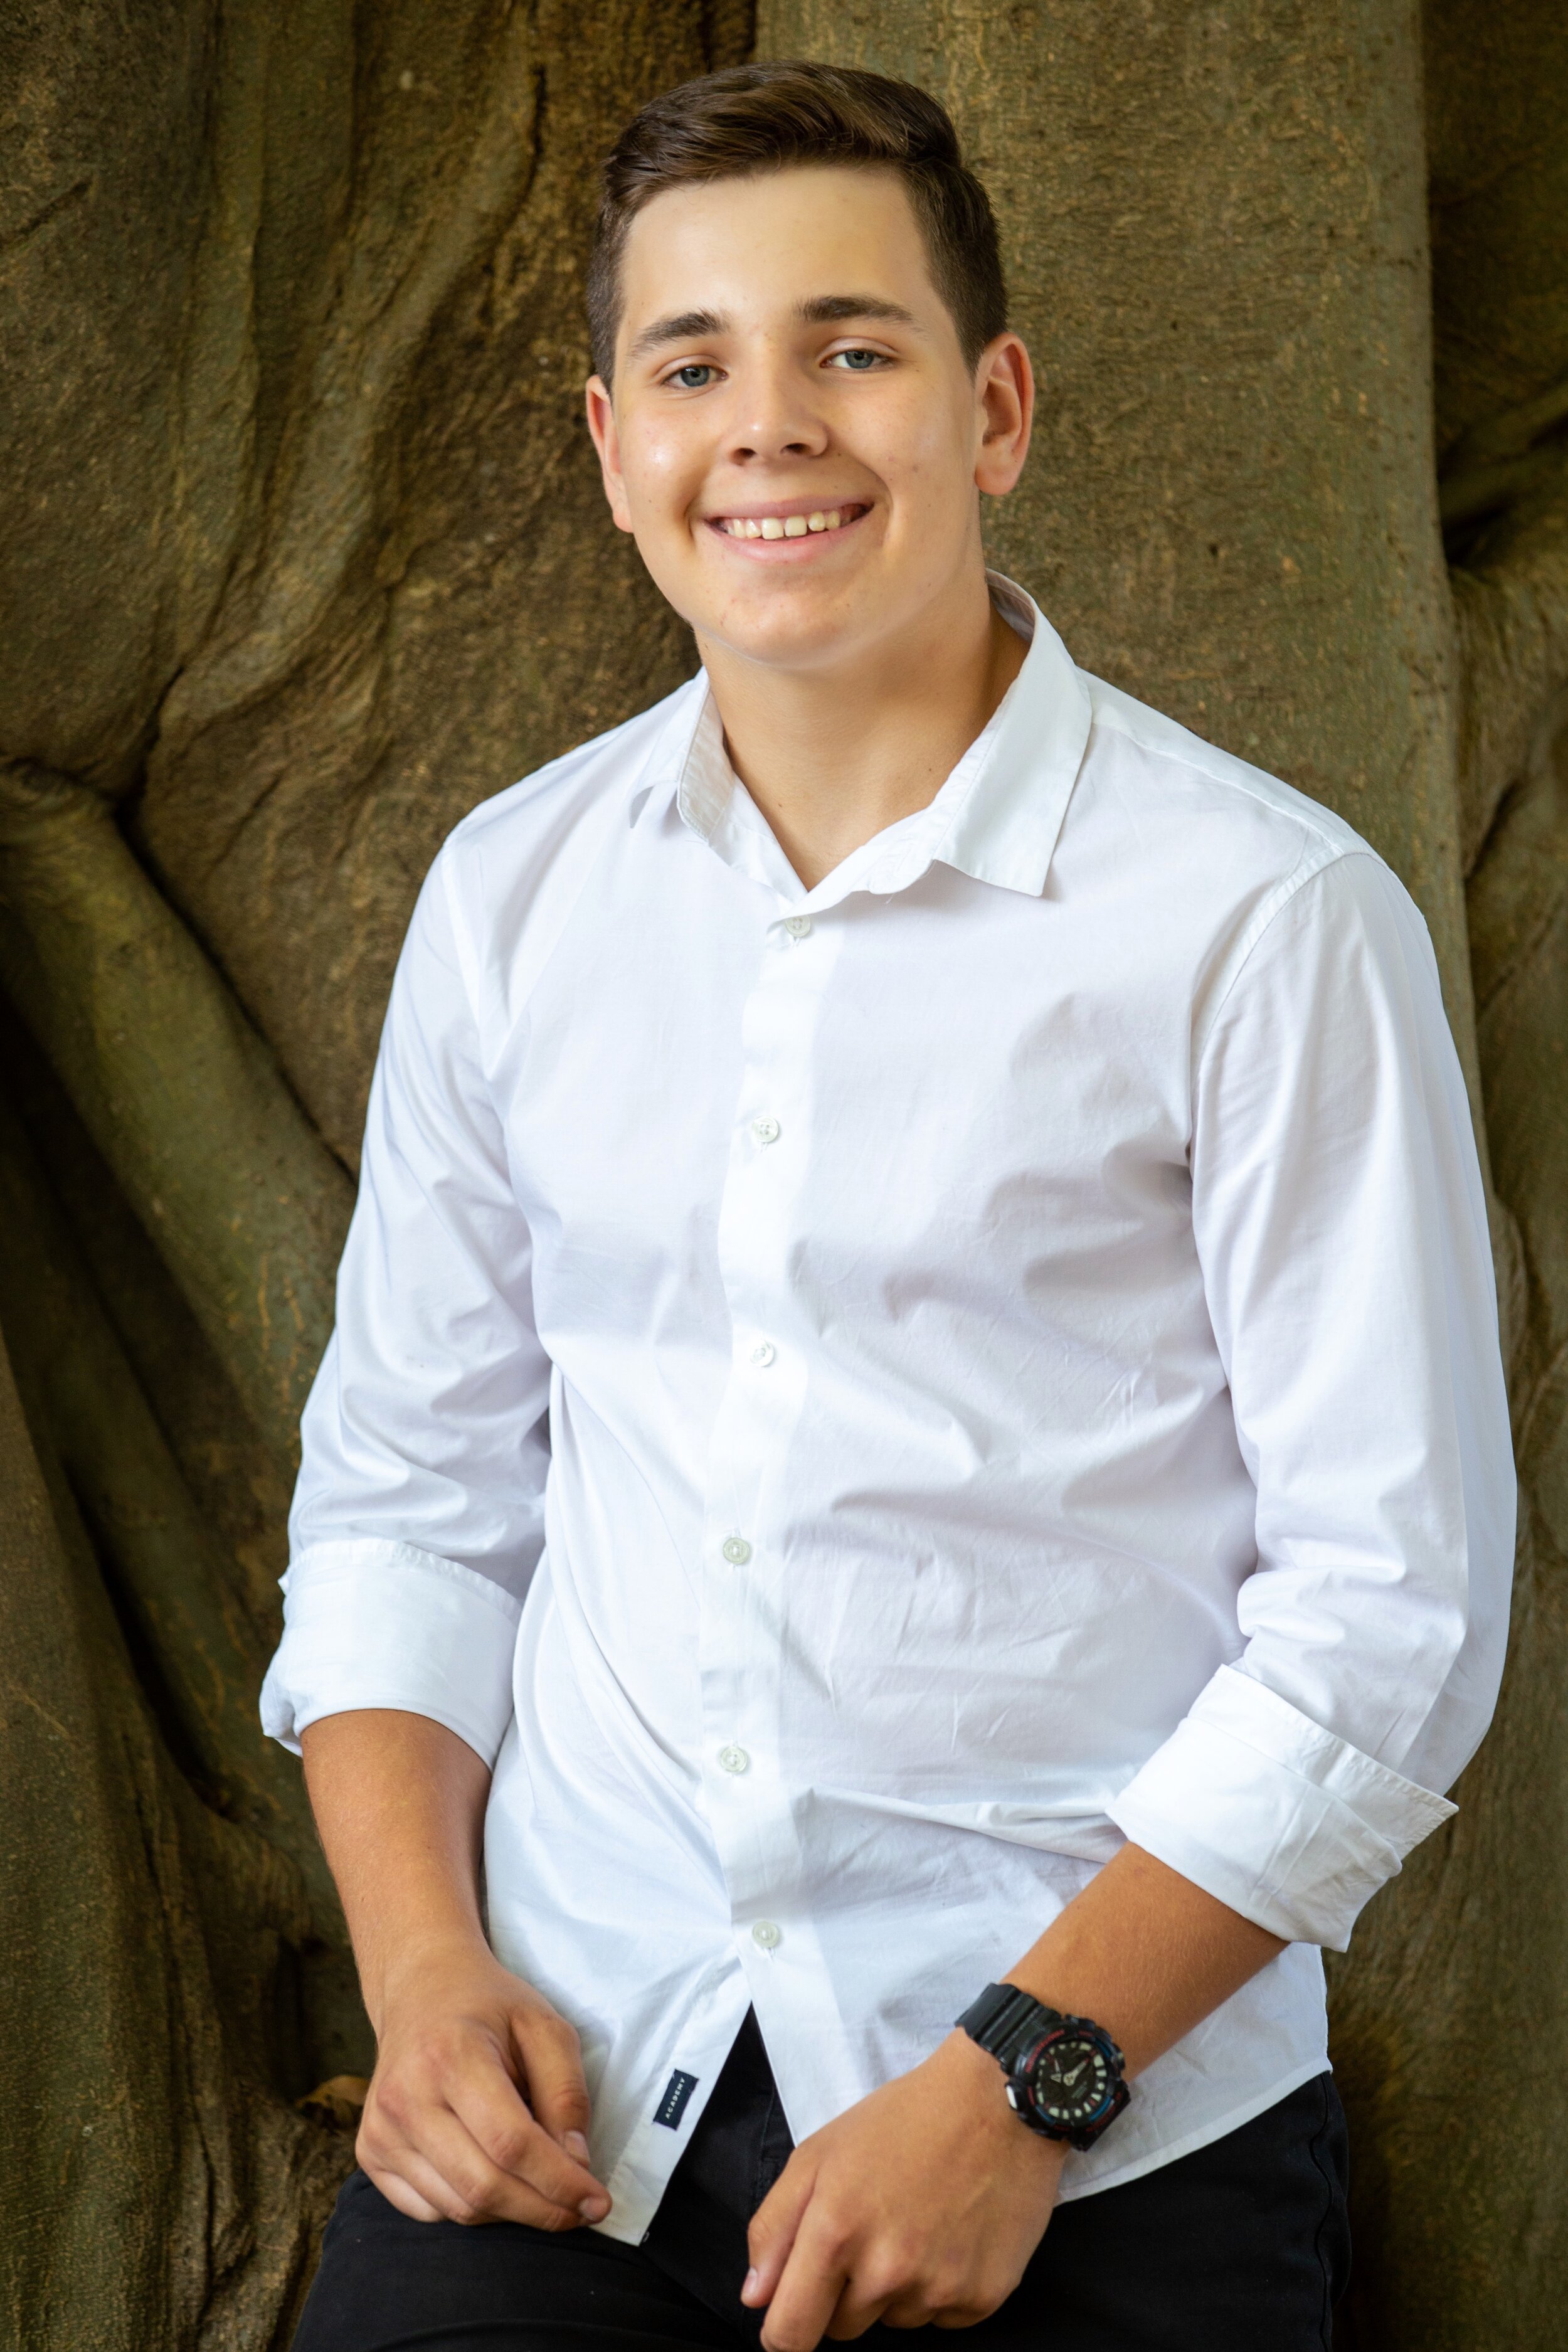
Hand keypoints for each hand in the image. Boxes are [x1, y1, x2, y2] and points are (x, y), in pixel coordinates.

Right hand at [356, 1932, 610, 2230]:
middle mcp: (406, 2097)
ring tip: (541, 2191)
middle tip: (579, 2212)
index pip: (510, 2143)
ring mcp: (381, 2129)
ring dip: (510, 2214)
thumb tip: (575, 2164)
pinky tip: (496, 2180)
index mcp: (451, 2055)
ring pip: (457, 2208)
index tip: (597, 2202)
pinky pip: (429, 2210)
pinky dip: (472, 2209)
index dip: (558, 2181)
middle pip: (482, 2186)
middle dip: (541, 2210)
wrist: (420, 1989)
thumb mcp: (544, 2027)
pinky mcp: (369, 2152)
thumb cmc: (489, 2007)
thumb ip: (566, 2092)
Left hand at [743, 2030, 1064, 2346]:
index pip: (791, 2333)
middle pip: (842, 2329)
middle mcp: (886, 2270)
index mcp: (835, 2232)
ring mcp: (937, 2288)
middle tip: (872, 2230)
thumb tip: (756, 2298)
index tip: (792, 2317)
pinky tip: (951, 2235)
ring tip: (917, 2222)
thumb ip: (775, 2226)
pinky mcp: (982, 2298)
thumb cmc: (903, 2119)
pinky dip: (940, 2288)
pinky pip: (941, 2318)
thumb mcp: (821, 2151)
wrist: (996, 2102)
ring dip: (895, 2288)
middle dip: (844, 2292)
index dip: (784, 2333)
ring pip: (893, 2320)